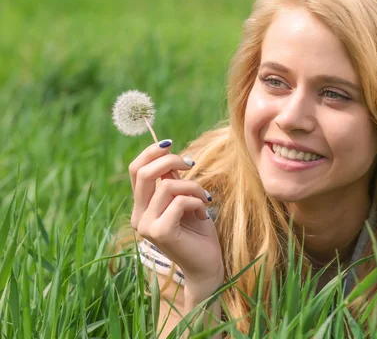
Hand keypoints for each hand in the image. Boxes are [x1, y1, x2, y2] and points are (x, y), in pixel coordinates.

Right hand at [129, 140, 224, 297]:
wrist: (208, 264)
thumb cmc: (199, 230)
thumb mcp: (184, 198)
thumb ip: (172, 180)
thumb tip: (167, 151)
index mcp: (141, 206)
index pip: (135, 170)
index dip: (151, 152)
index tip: (171, 144)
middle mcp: (138, 216)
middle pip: (144, 173)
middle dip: (171, 161)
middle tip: (191, 164)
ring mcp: (146, 226)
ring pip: (166, 187)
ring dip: (193, 186)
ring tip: (205, 198)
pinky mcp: (160, 233)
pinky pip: (178, 202)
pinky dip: (196, 201)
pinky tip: (204, 212)